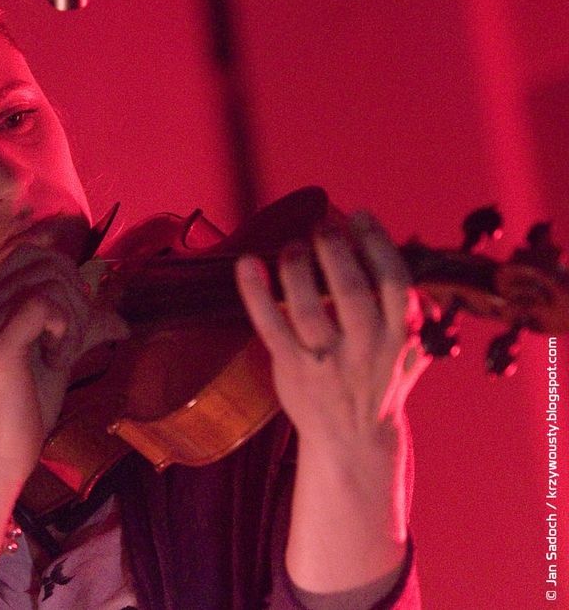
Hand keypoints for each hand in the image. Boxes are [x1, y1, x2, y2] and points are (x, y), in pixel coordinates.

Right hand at [0, 244, 128, 486]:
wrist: (2, 451)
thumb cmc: (27, 404)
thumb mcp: (60, 353)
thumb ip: (82, 329)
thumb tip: (121, 320)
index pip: (31, 252)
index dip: (65, 274)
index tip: (75, 314)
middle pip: (46, 263)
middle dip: (75, 297)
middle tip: (72, 339)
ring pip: (50, 283)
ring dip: (72, 319)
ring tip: (62, 354)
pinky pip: (45, 305)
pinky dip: (64, 329)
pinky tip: (56, 359)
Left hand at [234, 211, 429, 451]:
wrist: (354, 442)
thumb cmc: (378, 384)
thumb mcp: (409, 351)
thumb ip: (410, 311)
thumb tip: (411, 256)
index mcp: (398, 338)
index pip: (394, 283)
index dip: (377, 244)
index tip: (359, 216)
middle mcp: (365, 349)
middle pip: (351, 290)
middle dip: (335, 251)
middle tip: (321, 227)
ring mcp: (325, 361)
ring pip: (308, 307)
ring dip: (297, 268)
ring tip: (293, 246)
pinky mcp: (291, 369)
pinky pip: (270, 325)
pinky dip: (256, 293)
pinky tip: (247, 263)